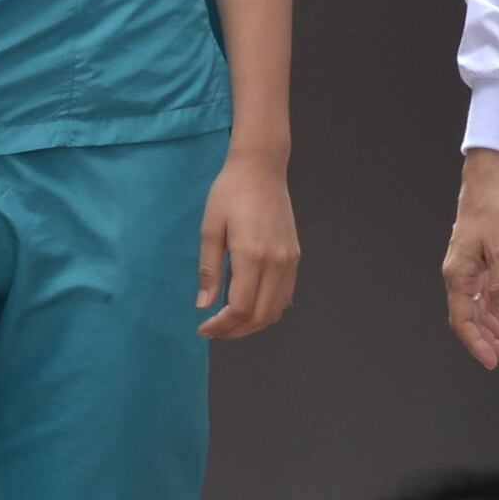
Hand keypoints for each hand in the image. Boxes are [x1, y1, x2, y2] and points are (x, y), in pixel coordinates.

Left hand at [196, 146, 299, 340]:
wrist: (262, 168)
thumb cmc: (230, 192)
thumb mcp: (210, 228)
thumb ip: (209, 269)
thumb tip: (204, 305)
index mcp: (251, 255)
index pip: (240, 307)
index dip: (221, 325)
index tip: (203, 328)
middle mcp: (276, 262)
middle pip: (260, 316)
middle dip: (235, 331)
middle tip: (213, 331)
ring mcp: (289, 260)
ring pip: (276, 310)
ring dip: (252, 324)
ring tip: (229, 322)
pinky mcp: (295, 256)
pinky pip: (285, 295)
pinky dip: (268, 309)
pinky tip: (249, 305)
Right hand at [444, 147, 498, 367]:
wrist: (487, 183)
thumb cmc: (492, 211)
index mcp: (458, 276)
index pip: (463, 321)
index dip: (478, 344)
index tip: (493, 361)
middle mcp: (458, 277)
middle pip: (470, 320)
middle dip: (490, 341)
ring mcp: (467, 272)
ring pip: (478, 310)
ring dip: (495, 329)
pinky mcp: (477, 265)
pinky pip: (483, 296)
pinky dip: (496, 311)